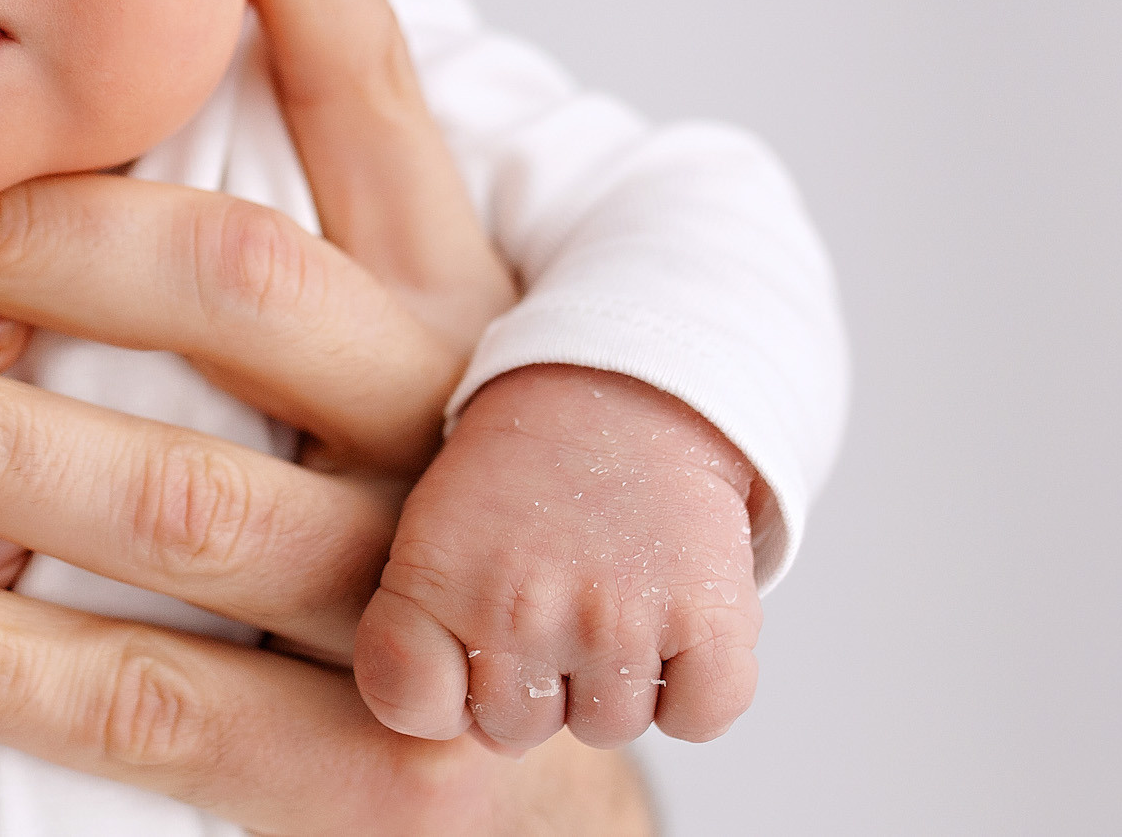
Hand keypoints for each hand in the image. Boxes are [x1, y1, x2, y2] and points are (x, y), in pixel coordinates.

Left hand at [0, 0, 644, 830]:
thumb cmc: (416, 489)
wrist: (535, 778)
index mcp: (452, 295)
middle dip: (15, 239)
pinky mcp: (377, 776)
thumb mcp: (394, 301)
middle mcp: (450, 426)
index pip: (367, 90)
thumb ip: (313, 95)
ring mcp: (430, 604)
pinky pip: (161, 705)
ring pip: (181, 503)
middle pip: (232, 290)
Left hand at [355, 364, 762, 753]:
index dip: (444, 695)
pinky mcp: (707, 621)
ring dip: (613, 680)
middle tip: (550, 601)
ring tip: (606, 594)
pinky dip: (693, 687)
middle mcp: (520, 608)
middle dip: (534, 683)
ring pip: (610, 728)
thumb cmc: (516, 482)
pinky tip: (668, 619)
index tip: (464, 647)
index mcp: (437, 581)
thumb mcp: (431, 532)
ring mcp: (616, 619)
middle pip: (518, 729)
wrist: (620, 392)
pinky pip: (696, 718)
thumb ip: (415, 636)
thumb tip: (452, 726)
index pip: (414, 705)